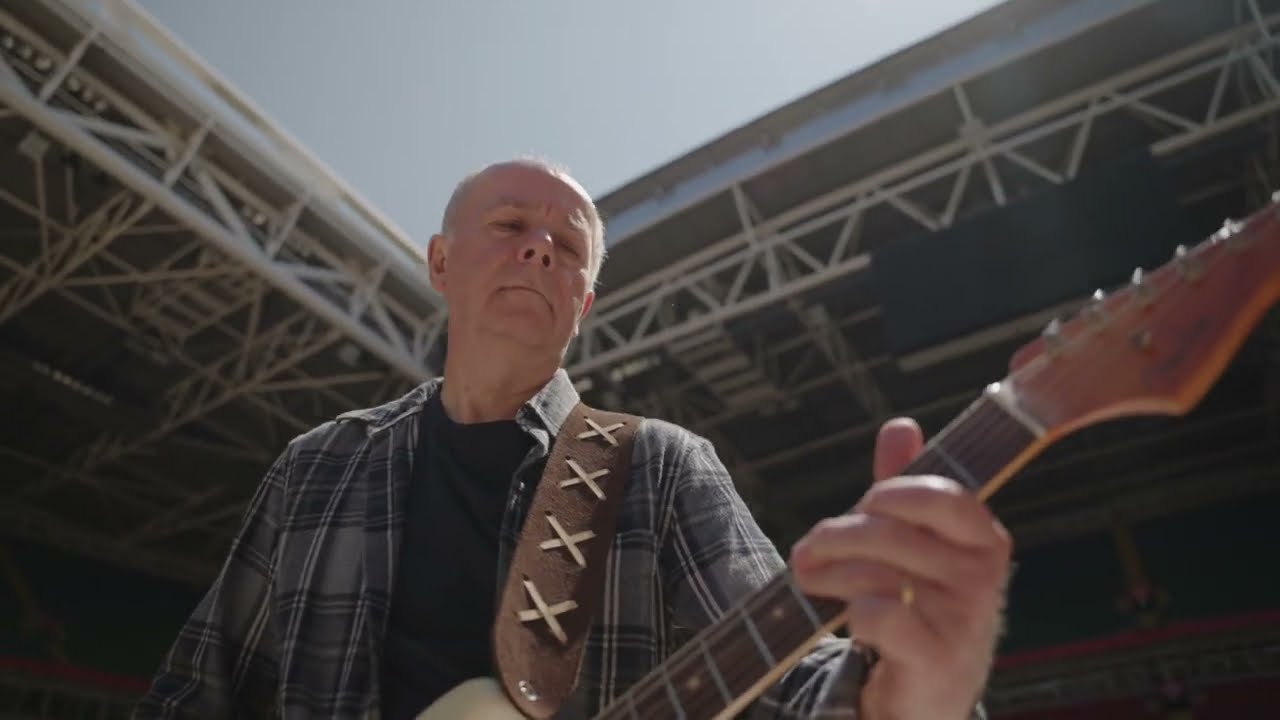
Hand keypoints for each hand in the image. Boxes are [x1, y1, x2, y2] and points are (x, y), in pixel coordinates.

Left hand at [788, 417, 1011, 719]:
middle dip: (835, 536)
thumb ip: (906, 489)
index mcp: (985, 538)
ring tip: (808, 578)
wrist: (932, 697)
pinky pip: (879, 615)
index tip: (860, 505)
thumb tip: (900, 426)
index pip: (939, 494)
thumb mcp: (917, 544)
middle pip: (890, 533)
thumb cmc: (921, 608)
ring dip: (827, 573)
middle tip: (806, 550)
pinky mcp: (937, 658)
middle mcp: (983, 576)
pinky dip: (853, 614)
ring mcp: (964, 620)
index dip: (890, 493)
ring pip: (876, 573)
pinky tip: (850, 620)